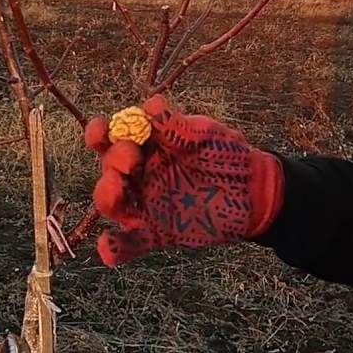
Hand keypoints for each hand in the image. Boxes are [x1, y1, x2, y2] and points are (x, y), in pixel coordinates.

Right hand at [84, 94, 284, 265]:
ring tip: (118, 188)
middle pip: (109, 168)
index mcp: (146, 145)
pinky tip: (107, 248)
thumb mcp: (207, 135)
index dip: (99, 133)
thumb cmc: (227, 155)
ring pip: (114, 203)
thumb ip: (179, 127)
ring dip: (108, 195)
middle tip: (132, 159)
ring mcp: (145, 204)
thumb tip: (152, 105)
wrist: (253, 190)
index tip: (101, 130)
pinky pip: (130, 243)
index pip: (112, 137)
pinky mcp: (156, 232)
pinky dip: (115, 247)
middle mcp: (139, 174)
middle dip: (113, 161)